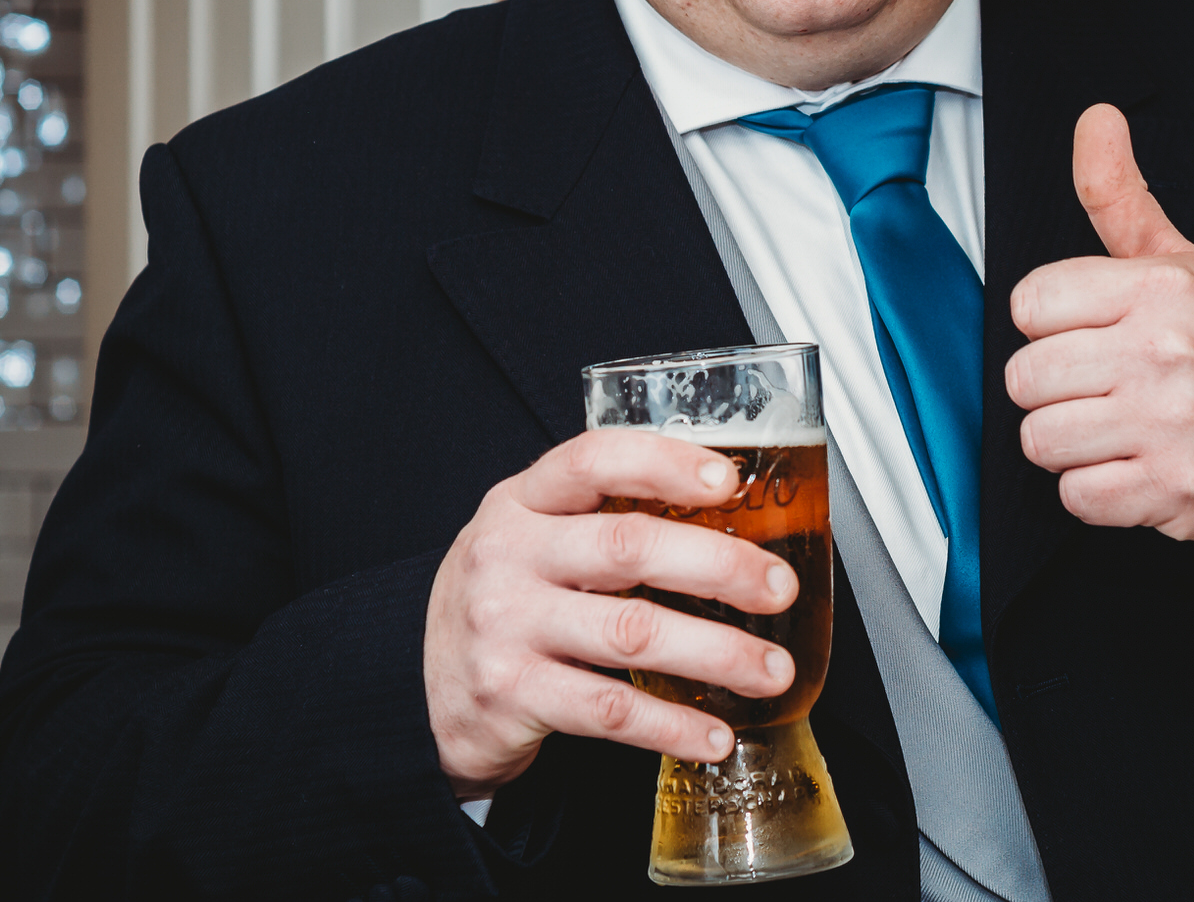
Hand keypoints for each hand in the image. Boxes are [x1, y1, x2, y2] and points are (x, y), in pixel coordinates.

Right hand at [423, 430, 801, 796]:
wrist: (415, 684)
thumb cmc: (503, 596)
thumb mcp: (531, 536)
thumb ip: (603, 517)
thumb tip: (732, 516)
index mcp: (522, 501)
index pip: (593, 459)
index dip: (665, 463)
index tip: (729, 479)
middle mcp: (509, 556)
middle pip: (628, 546)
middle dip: (719, 566)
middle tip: (778, 588)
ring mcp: (506, 627)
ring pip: (631, 633)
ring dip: (716, 654)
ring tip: (770, 670)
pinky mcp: (511, 696)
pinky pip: (609, 712)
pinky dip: (672, 726)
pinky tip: (715, 734)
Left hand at [1005, 104, 1193, 549]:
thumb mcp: (1183, 262)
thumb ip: (1121, 196)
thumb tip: (1094, 116)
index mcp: (1160, 288)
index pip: (1030, 302)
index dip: (1049, 324)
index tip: (1087, 333)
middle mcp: (1163, 352)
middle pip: (1025, 376)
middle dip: (1054, 388)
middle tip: (1101, 388)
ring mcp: (1169, 424)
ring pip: (1041, 439)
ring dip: (1070, 444)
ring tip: (1116, 429)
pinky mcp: (1173, 490)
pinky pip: (1076, 497)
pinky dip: (1096, 493)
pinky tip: (1133, 469)